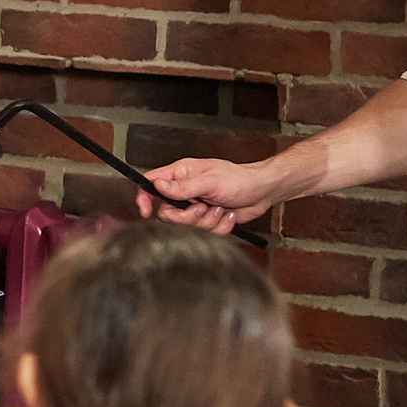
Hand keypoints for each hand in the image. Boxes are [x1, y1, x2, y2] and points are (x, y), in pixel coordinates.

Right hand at [135, 157, 279, 235]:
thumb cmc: (240, 179)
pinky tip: (227, 214)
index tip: (145, 210)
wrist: (262, 191)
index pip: (151, 183)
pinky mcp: (208, 219)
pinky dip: (219, 226)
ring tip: (220, 208)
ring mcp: (196, 206)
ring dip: (207, 220)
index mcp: (182, 174)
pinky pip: (205, 232)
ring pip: (187, 225)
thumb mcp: (209, 181)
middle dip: (187, 216)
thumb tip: (157, 185)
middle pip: (168, 212)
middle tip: (202, 207)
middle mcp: (186, 191)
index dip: (144, 197)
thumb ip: (181, 187)